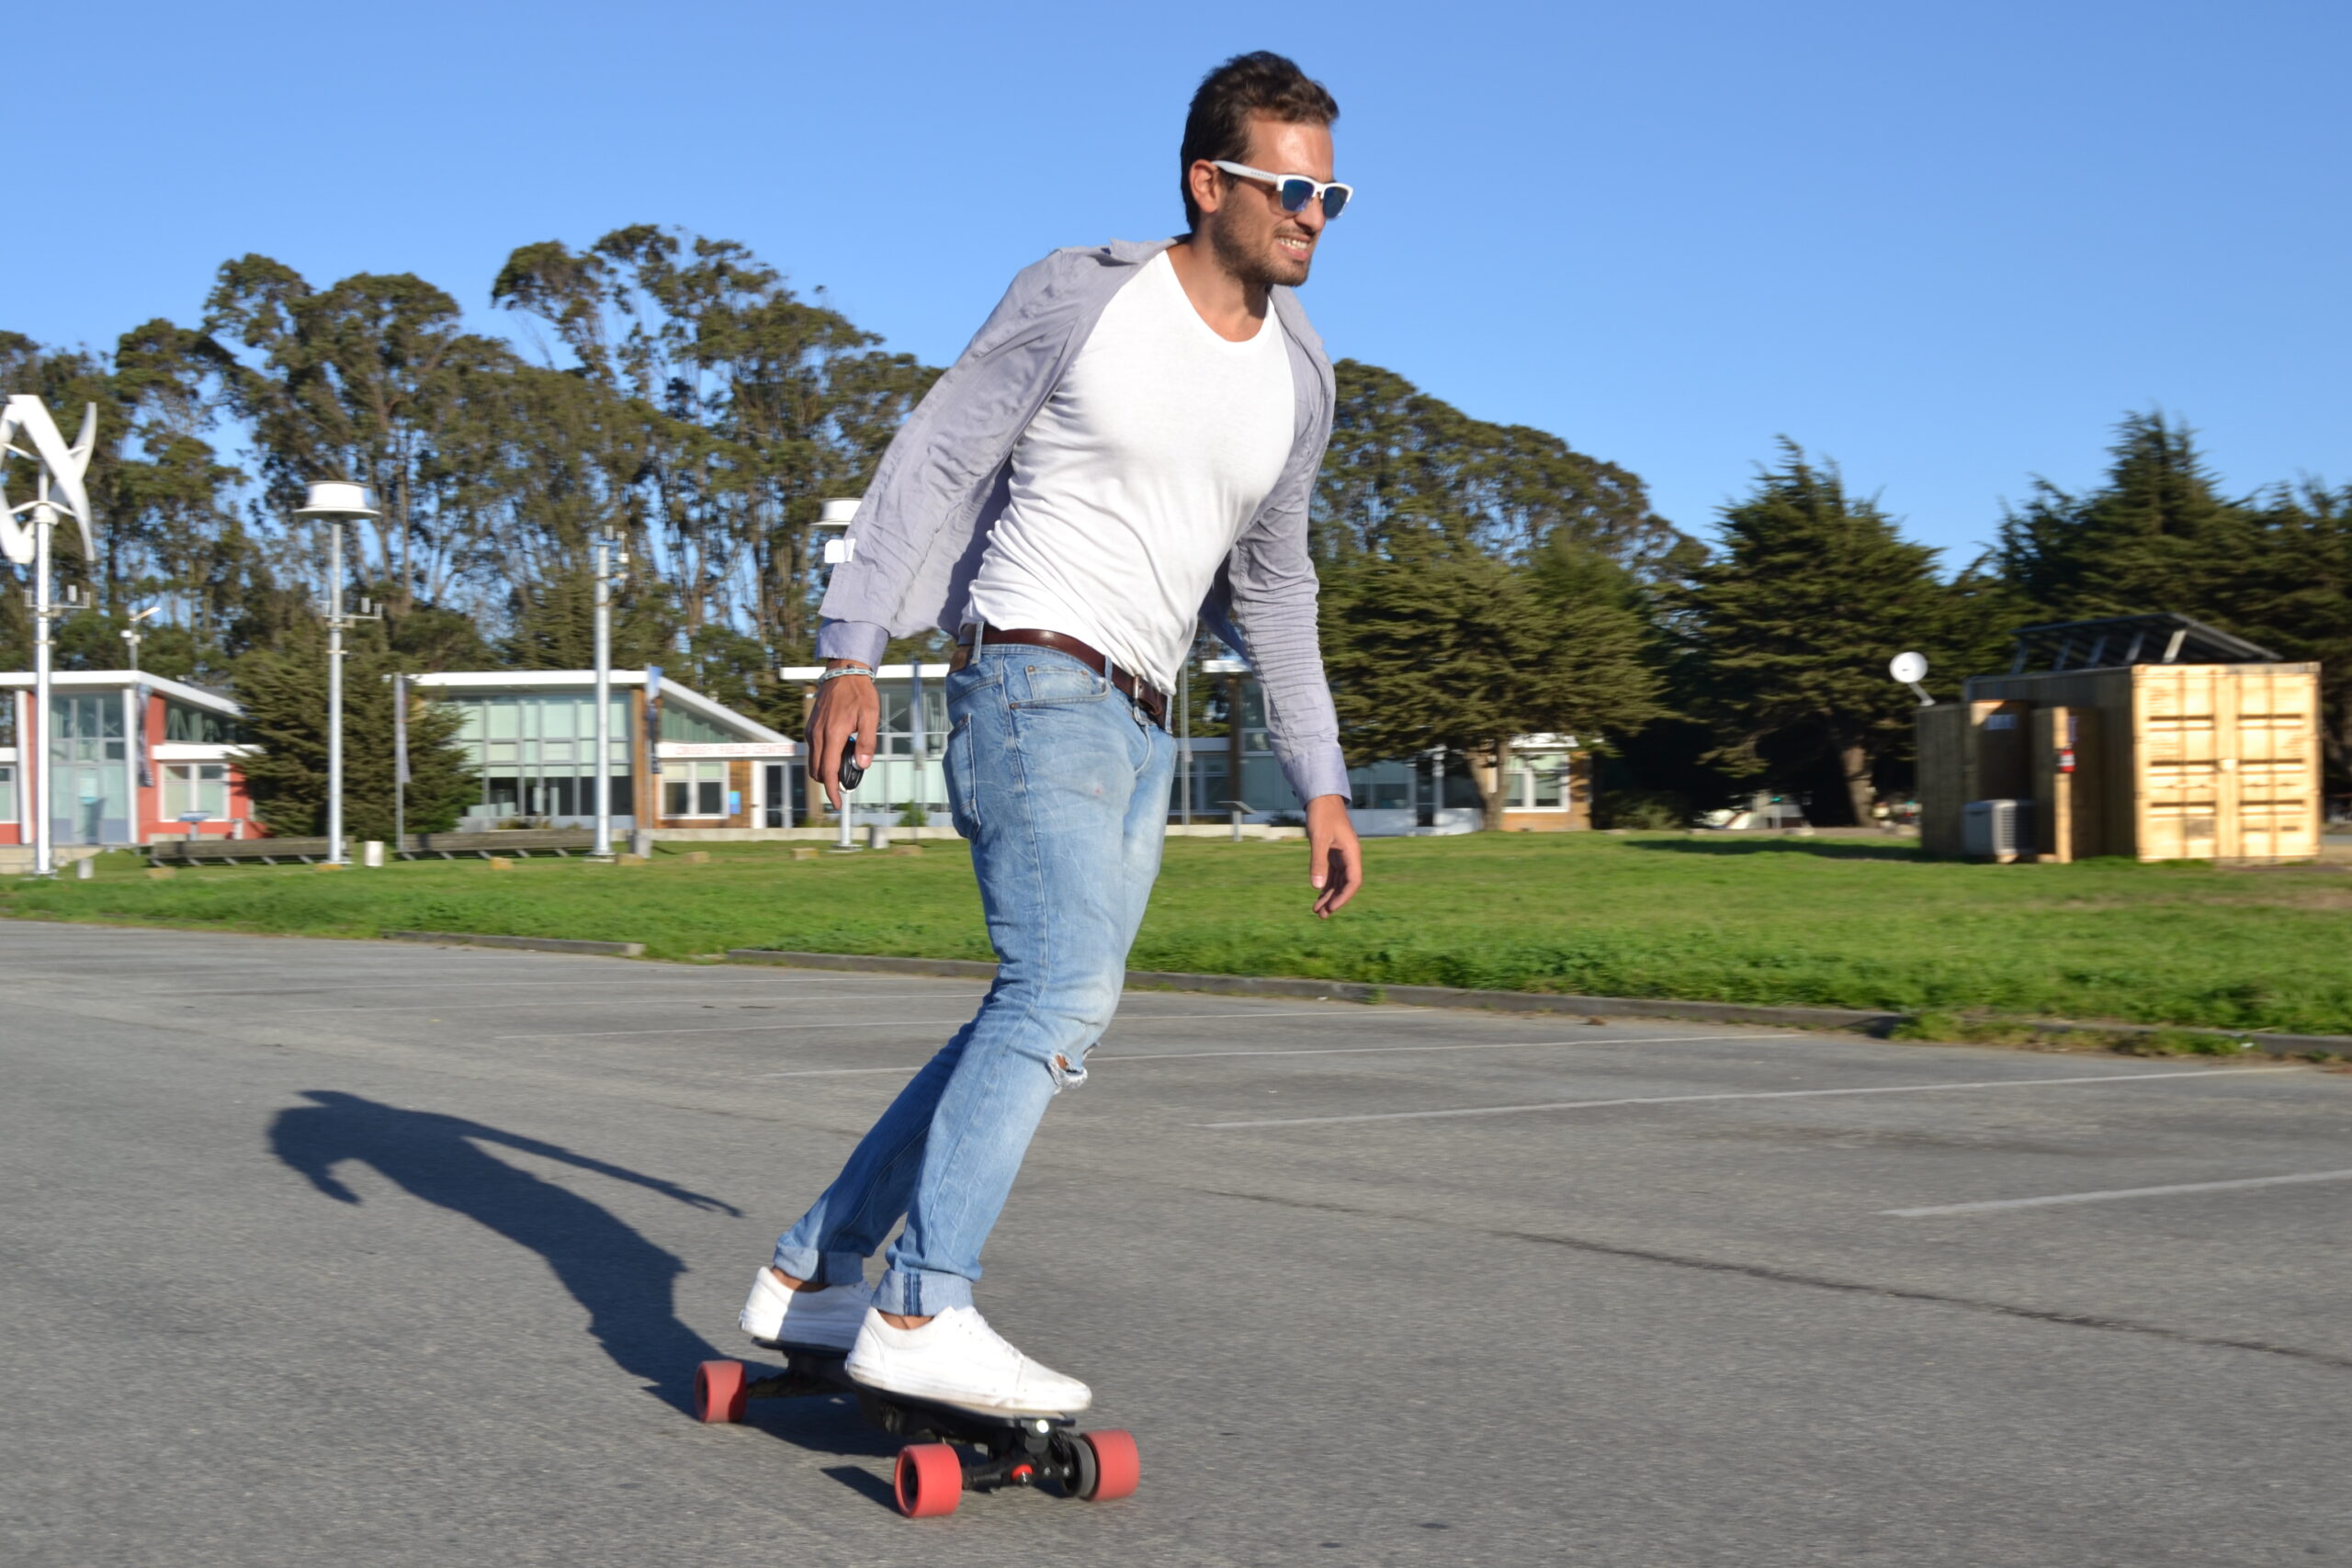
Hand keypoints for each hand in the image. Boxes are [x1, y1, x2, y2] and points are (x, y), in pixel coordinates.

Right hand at [806, 662, 877, 810]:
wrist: (843, 673)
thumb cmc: (859, 694)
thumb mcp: (871, 717)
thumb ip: (867, 743)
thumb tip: (863, 765)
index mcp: (833, 734)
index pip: (829, 771)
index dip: (832, 791)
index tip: (837, 803)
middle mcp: (817, 735)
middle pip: (817, 771)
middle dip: (829, 783)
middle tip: (846, 784)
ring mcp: (811, 731)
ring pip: (813, 762)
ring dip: (826, 771)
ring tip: (845, 764)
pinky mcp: (810, 727)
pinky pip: (813, 750)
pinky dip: (823, 758)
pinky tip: (839, 750)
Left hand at [1304, 794, 1361, 918]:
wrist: (1321, 797)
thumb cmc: (1322, 815)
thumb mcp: (1318, 839)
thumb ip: (1318, 862)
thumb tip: (1317, 887)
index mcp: (1352, 853)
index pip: (1353, 881)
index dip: (1344, 897)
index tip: (1331, 908)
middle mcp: (1350, 855)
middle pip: (1346, 884)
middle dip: (1334, 900)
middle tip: (1321, 915)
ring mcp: (1342, 854)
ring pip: (1338, 880)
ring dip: (1329, 895)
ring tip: (1317, 911)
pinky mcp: (1333, 852)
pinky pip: (1332, 873)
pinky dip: (1325, 885)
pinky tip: (1318, 895)